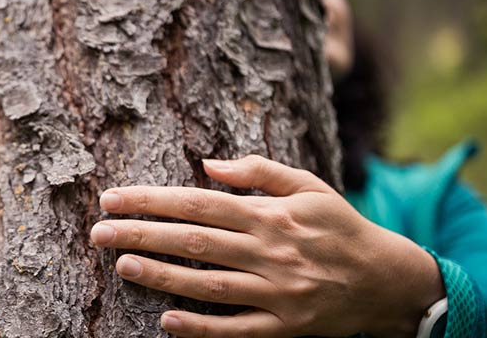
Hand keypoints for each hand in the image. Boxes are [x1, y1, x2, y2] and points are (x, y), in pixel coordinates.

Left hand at [91, 155, 444, 337]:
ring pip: (210, 284)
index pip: (198, 203)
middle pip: (195, 241)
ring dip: (163, 276)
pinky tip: (167, 322)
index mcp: (270, 214)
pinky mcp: (284, 326)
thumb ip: (258, 171)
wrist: (387, 280)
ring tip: (123, 265)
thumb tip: (207, 164)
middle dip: (143, 234)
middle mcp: (270, 252)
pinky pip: (237, 329)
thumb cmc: (339, 226)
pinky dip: (203, 328)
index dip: (152, 200)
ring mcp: (276, 292)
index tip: (113, 198)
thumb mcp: (307, 185)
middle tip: (99, 232)